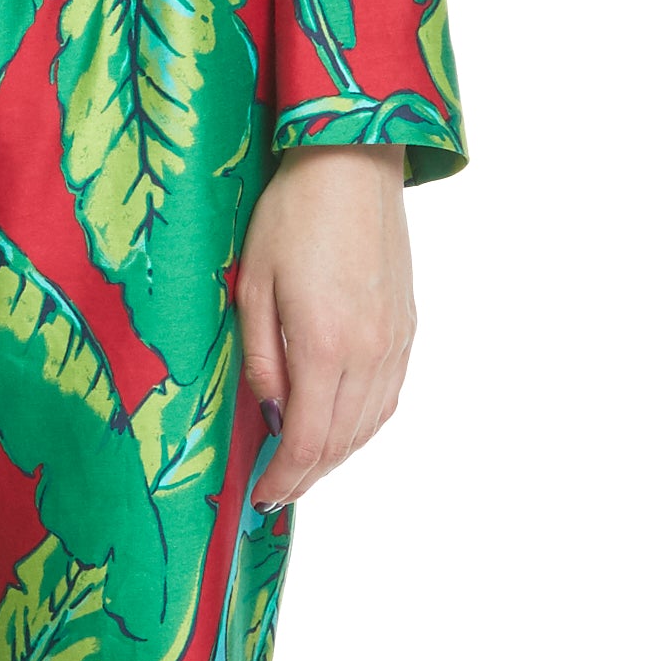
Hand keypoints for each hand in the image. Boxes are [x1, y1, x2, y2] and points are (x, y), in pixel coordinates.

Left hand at [236, 148, 415, 509]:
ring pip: (369, 425)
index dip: (285, 479)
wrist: (352, 165)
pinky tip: (340, 428)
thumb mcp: (254, 286)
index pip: (308, 441)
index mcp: (324, 345)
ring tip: (304, 466)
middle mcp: (369, 352)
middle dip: (307, 476)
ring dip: (337, 455)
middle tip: (276, 492)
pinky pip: (388, 396)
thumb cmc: (292, 215)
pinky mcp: (407, 327)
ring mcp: (395, 341)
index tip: (262, 496)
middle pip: (341, 442)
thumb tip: (272, 415)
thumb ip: (261, 358)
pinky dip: (363, 425)